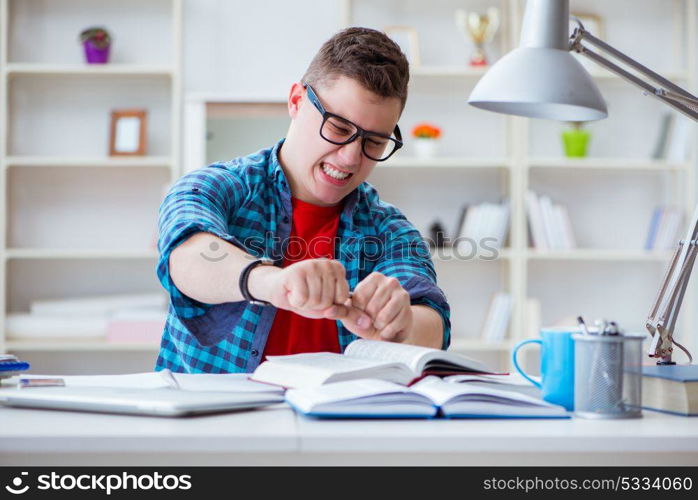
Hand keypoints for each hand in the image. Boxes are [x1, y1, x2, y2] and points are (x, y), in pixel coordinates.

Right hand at [251, 259, 370, 325]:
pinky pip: (302, 299)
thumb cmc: (305, 296)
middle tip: (306, 294)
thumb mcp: (329, 305)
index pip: (342, 298)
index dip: (329, 304)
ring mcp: (312, 265)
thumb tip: (367, 323)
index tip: (319, 295)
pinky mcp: (297, 271)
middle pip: (328, 301)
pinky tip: (292, 292)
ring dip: (304, 303)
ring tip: (299, 293)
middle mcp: (327, 263)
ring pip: (315, 300)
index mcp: (338, 269)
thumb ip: (347, 312)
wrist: (277, 288)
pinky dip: (295, 301)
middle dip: (315, 305)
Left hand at [340, 272, 412, 341]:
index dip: (358, 311)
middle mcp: (390, 282)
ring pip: (382, 317)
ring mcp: (402, 295)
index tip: (362, 311)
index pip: (359, 298)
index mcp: (375, 278)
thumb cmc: (367, 319)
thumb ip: (339, 311)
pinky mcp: (409, 311)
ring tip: (380, 324)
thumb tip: (328, 311)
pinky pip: (392, 327)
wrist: (388, 332)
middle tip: (373, 319)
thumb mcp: (351, 313)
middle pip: (371, 308)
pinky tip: (387, 330)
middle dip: (369, 320)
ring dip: (378, 327)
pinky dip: (386, 333)